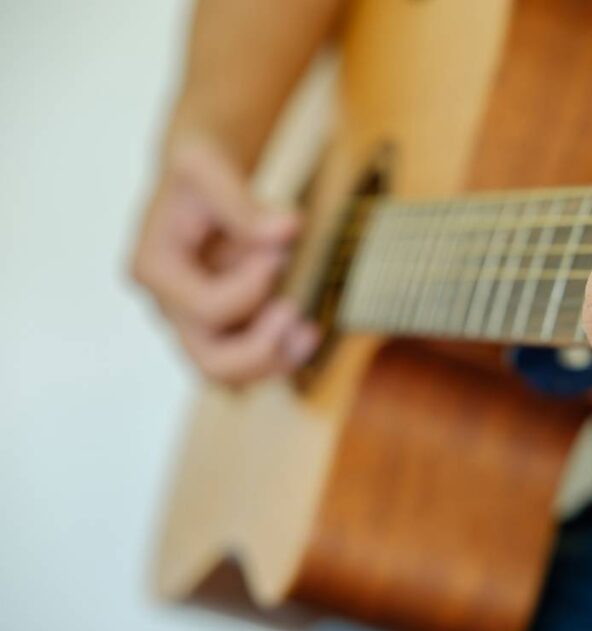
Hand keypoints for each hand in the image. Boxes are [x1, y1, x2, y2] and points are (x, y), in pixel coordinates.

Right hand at [131, 136, 319, 383]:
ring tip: (310, 332)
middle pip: (208, 361)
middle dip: (259, 347)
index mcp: (154, 269)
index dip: (250, 288)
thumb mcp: (209, 167)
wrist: (199, 183)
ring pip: (229, 375)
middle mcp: (168, 306)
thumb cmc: (198, 173)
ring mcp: (193, 323)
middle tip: (295, 312)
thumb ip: (242, 203)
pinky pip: (248, 365)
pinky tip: (308, 332)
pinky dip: (280, 356)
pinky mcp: (221, 329)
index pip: (204, 307)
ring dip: (275, 360)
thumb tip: (287, 230)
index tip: (278, 252)